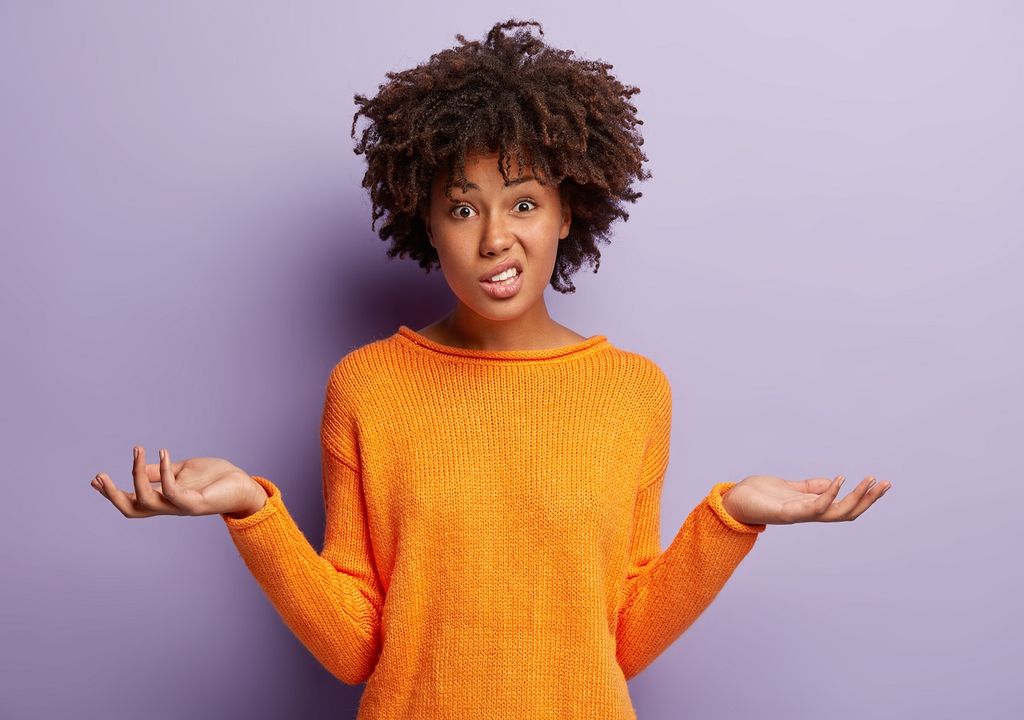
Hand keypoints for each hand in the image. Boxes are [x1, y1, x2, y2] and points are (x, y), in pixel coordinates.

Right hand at [90, 446, 265, 518]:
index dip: (112, 493)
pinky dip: (164, 471)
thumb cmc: (216, 478)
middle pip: (132, 509)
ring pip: (146, 501)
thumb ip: (161, 472)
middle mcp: (169, 507)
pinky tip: (163, 451)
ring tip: (135, 451)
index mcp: (164, 499)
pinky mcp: (195, 504)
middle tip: (99, 476)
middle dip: (112, 495)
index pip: (132, 500)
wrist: (244, 485)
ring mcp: (181, 507)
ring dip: (136, 476)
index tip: (94, 480)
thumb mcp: (182, 471)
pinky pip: (172, 490)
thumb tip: (138, 466)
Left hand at [721, 475, 890, 524]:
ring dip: (856, 497)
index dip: (865, 497)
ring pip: (837, 512)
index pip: (846, 506)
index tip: (881, 482)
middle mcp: (809, 514)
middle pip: (848, 512)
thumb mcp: (790, 488)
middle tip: (887, 483)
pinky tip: (839, 479)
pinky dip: (829, 494)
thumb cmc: (758, 496)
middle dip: (869, 499)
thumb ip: (810, 488)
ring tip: (870, 480)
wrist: (733, 502)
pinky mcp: (787, 512)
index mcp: (812, 507)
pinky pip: (814, 507)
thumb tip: (831, 483)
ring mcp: (800, 515)